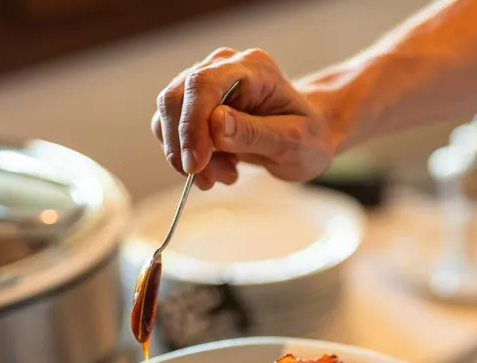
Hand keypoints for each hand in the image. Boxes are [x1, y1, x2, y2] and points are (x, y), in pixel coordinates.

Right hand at [152, 47, 336, 188]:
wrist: (307, 137)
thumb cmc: (307, 137)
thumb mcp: (292, 142)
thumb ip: (254, 133)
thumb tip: (214, 124)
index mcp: (252, 68)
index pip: (202, 84)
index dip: (191, 124)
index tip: (196, 164)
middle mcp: (223, 68)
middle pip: (176, 98)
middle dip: (184, 146)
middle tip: (208, 180)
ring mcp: (206, 85)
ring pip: (168, 118)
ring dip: (187, 157)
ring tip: (225, 175)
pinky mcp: (196, 107)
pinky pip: (174, 132)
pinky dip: (188, 158)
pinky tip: (219, 170)